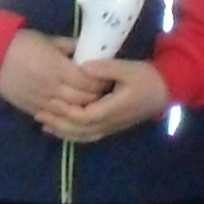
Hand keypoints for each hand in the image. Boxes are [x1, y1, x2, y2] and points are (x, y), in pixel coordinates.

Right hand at [0, 29, 97, 126]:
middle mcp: (51, 87)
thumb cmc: (23, 42)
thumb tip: (90, 51)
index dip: (101, 83)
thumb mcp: (50, 40)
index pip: (88, 82)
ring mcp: (40, 100)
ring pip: (69, 113)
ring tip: (89, 105)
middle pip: (82, 100)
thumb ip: (71, 47)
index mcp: (58, 68)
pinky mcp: (30, 108)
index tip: (107, 79)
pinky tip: (71, 113)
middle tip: (102, 93)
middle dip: (96, 98)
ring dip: (81, 110)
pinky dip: (64, 117)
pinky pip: (52, 118)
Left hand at [48, 56, 174, 143]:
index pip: (83, 116)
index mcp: (112, 109)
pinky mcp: (110, 127)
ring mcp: (110, 127)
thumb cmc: (147, 78)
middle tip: (38, 113)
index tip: (49, 102)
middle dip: (58, 122)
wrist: (165, 90)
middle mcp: (109, 123)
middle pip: (78, 129)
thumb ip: (105, 69)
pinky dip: (72, 134)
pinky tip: (60, 130)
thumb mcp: (127, 68)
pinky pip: (87, 135)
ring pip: (81, 135)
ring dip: (62, 130)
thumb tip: (82, 67)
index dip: (65, 112)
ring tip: (44, 123)